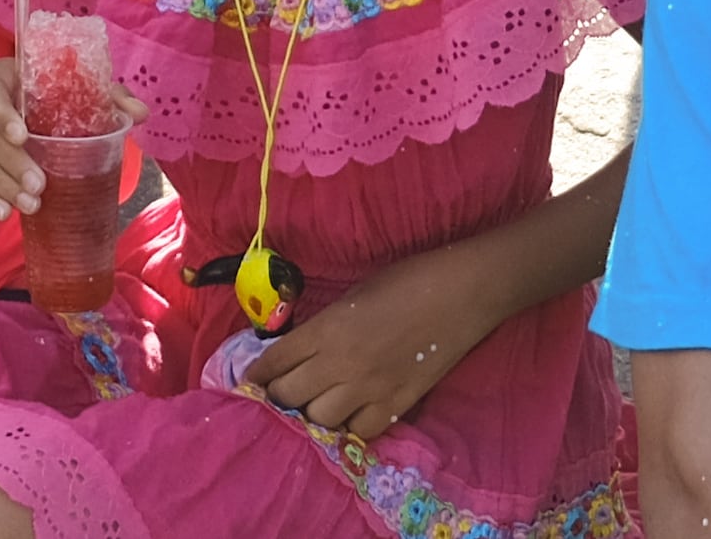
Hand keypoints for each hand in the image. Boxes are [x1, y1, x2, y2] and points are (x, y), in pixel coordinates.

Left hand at [243, 242, 514, 443]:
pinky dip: (349, 426)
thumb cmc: (408, 279)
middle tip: (277, 396)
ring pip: (319, 419)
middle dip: (276, 397)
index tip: (248, 380)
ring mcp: (369, 387)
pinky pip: (360, 430)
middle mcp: (340, 362)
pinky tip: (348, 417)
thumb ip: (326, 323)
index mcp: (327, 327)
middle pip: (288, 396)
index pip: (275, 360)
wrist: (462, 293)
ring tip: (312, 407)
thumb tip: (302, 347)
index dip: (256, 373)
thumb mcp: (355, 293)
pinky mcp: (397, 404)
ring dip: (310, 415)